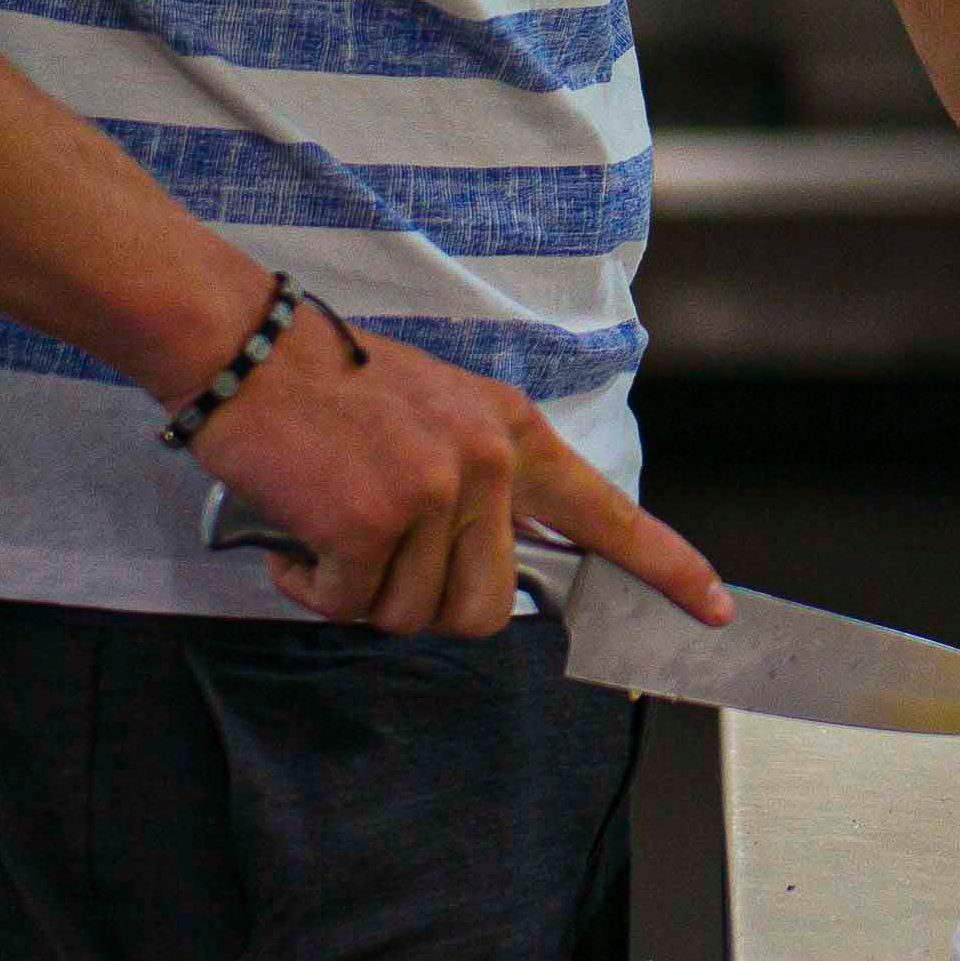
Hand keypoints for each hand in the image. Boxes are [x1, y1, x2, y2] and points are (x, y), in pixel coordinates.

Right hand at [193, 297, 729, 640]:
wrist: (246, 346)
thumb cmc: (329, 384)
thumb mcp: (439, 412)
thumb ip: (480, 484)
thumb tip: (489, 569)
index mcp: (512, 434)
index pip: (608, 513)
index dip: (666, 568)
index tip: (713, 609)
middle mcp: (487, 463)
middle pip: (487, 608)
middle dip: (424, 603)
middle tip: (375, 558)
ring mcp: (434, 492)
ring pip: (413, 614)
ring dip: (360, 593)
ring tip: (331, 529)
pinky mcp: (373, 520)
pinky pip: (350, 605)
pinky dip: (312, 588)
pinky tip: (298, 539)